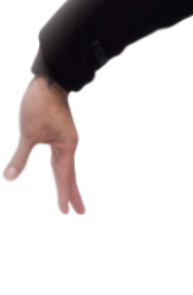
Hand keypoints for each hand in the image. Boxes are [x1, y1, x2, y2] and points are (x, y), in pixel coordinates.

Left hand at [1, 76, 85, 216]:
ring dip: (69, 183)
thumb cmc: (40, 105)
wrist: (51, 79)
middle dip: (74, 194)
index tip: (67, 215)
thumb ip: (20, 157)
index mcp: (65, 147)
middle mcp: (69, 145)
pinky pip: (63, 159)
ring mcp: (65, 138)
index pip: (64, 177)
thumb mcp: (27, 133)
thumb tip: (9, 180)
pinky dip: (63, 171)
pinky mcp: (60, 133)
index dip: (64, 196)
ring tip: (73, 197)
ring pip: (67, 167)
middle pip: (71, 175)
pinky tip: (60, 170)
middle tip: (81, 213)